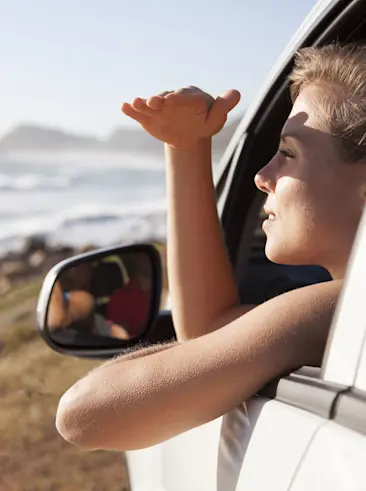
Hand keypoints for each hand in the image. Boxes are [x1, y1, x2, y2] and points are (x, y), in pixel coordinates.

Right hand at [121, 86, 240, 149]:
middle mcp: (172, 99)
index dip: (177, 98)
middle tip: (153, 102)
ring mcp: (159, 108)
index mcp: (190, 97)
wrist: (189, 134)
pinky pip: (139, 113)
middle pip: (164, 98)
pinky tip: (123, 107)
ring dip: (142, 104)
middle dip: (159, 100)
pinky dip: (131, 110)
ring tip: (134, 103)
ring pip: (149, 105)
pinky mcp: (149, 117)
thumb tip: (235, 93)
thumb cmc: (205, 123)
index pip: (184, 97)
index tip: (171, 100)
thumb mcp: (216, 117)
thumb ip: (223, 106)